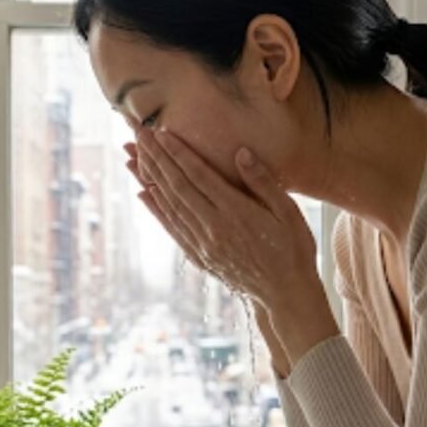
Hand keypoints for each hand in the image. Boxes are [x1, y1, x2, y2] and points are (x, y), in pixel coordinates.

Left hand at [125, 127, 321, 311]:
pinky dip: (156, 210)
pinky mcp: (200, 257)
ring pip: (170, 206)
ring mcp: (204, 244)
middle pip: (178, 187)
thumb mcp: (289, 213)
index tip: (161, 132)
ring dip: (150, 179)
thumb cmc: (293, 249)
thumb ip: (263, 182)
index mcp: (237, 213)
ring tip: (133, 157)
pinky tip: (144, 193)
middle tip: (138, 134)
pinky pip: (173, 229)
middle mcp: (215, 228)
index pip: (200, 175)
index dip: (178, 152)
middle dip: (157, 159)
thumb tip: (240, 152)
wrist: (285, 294)